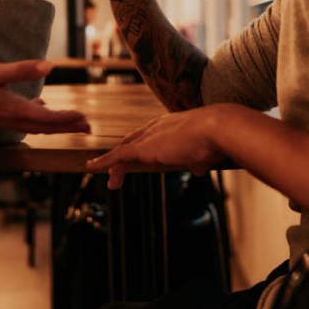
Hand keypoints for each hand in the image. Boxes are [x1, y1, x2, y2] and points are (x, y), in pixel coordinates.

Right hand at [0, 60, 90, 133]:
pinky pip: (26, 122)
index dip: (67, 119)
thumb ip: (22, 70)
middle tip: (88, 128)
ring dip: (57, 125)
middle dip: (68, 127)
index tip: (84, 118)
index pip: (47, 119)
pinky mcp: (0, 118)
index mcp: (14, 110)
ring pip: (37, 126)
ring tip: (74, 123)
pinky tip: (43, 110)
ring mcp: (6, 121)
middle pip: (46, 127)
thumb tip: (49, 67)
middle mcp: (12, 120)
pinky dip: (40, 119)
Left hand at [85, 105, 229, 188]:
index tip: (136, 156)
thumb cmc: (215, 140)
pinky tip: (92, 168)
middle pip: (133, 141)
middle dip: (123, 155)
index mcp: (170, 125)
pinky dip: (104, 162)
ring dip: (115, 167)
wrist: (216, 129)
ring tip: (111, 182)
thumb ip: (197, 160)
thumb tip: (197, 169)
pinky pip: (117, 156)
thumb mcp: (204, 152)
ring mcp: (148, 136)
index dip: (141, 146)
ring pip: (124, 151)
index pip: (149, 135)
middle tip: (117, 169)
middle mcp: (156, 127)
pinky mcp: (143, 147)